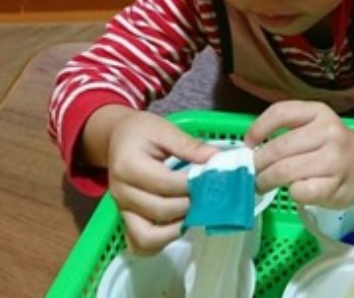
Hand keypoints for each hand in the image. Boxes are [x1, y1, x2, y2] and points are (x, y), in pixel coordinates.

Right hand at [86, 107, 216, 253]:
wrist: (118, 137)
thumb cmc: (142, 131)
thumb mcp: (164, 129)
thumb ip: (189, 145)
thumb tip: (216, 159)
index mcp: (128, 166)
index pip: (166, 184)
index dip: (192, 184)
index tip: (211, 177)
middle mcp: (121, 192)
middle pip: (161, 210)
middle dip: (189, 204)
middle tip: (207, 194)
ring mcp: (121, 209)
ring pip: (148, 236)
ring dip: (176, 229)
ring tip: (192, 211)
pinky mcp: (125, 219)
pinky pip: (139, 243)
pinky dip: (160, 241)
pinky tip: (177, 224)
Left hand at [245, 100, 353, 207]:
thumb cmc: (334, 145)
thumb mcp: (315, 125)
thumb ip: (289, 130)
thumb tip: (251, 148)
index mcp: (318, 111)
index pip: (280, 112)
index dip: (258, 128)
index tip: (247, 143)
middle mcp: (327, 131)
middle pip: (279, 147)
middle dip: (258, 162)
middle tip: (251, 172)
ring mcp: (333, 159)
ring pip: (286, 170)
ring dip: (267, 180)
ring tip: (261, 184)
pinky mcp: (334, 186)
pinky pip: (301, 191)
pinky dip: (290, 192)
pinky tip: (292, 190)